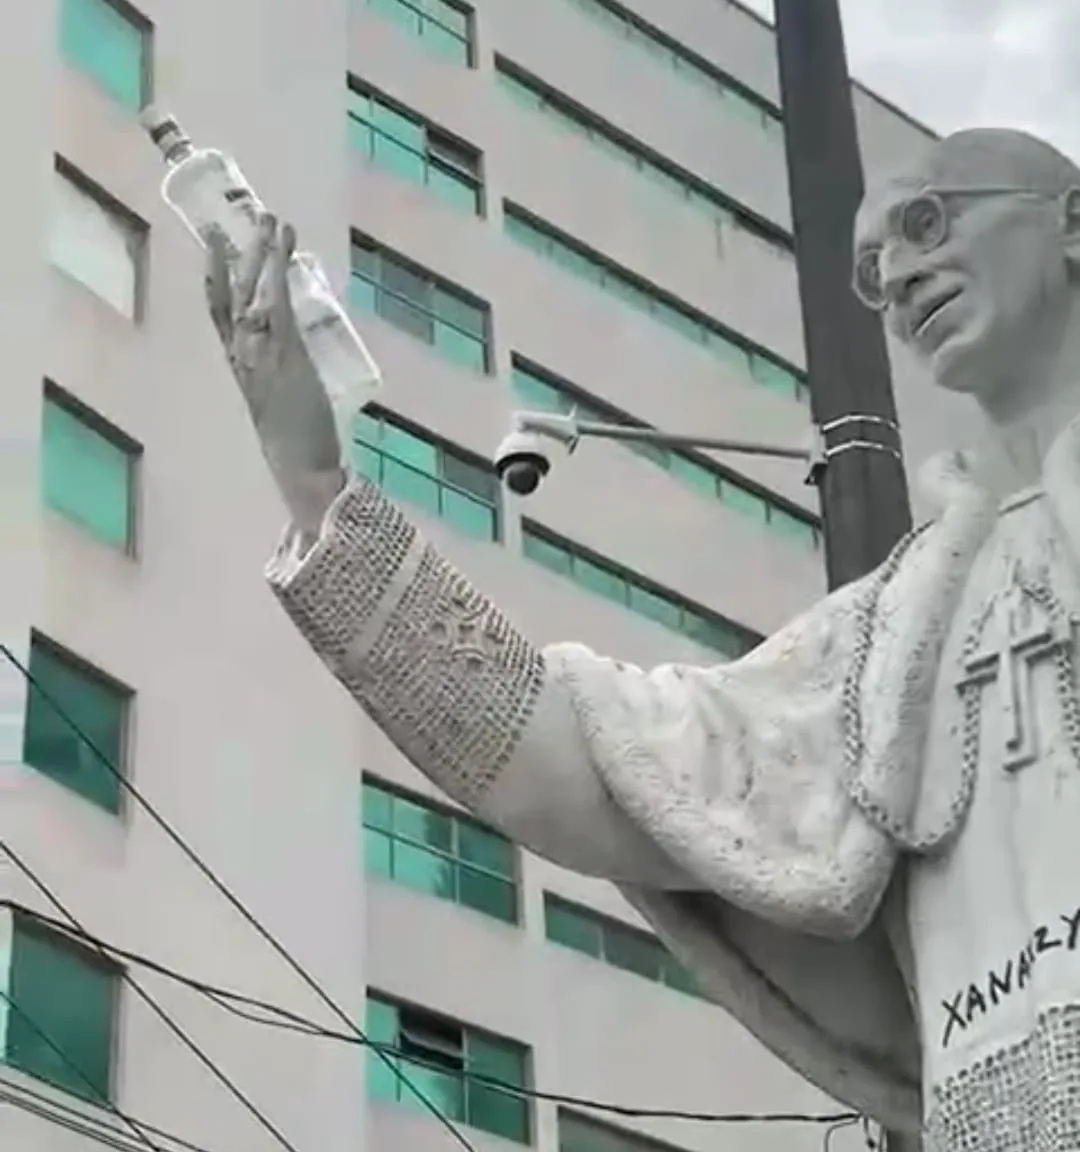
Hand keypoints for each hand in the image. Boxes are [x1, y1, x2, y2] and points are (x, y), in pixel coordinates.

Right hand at [206, 212, 344, 531]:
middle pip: (231, 295)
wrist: (303, 471)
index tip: (216, 248)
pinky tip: (285, 246)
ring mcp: (260, 353)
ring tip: (272, 219)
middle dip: (237, 255)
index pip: (222, 317)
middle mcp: (243, 357)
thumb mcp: (286, 405)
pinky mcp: (284, 354)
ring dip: (262, 252)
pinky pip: (275, 302)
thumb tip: (296, 359)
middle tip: (244, 218)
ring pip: (253, 291)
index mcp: (242, 369)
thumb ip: (284, 377)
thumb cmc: (299, 447)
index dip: (217, 280)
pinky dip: (278, 271)